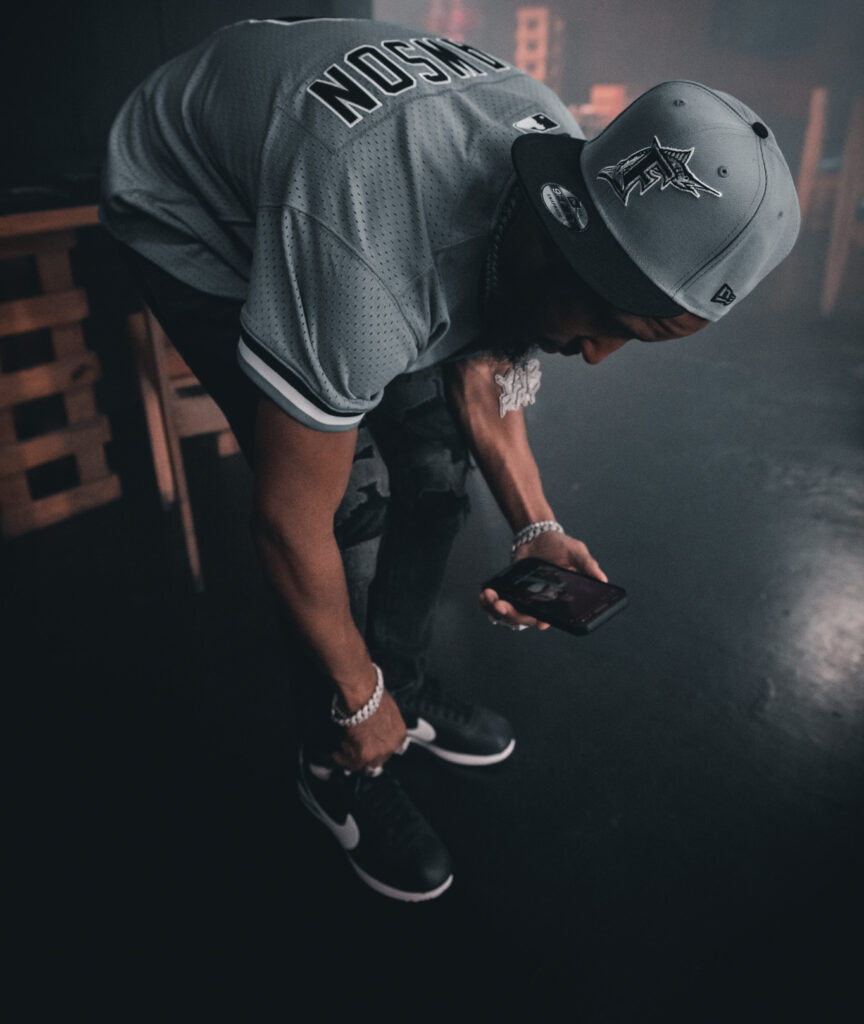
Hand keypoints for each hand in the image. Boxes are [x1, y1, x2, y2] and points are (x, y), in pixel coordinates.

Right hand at [331, 689, 407, 773]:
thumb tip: (376, 726)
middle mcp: (392, 746)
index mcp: (400, 733)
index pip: (392, 750)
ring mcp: (378, 752)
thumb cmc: (371, 694)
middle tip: (357, 753)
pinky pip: (351, 764)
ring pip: (365, 765)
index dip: (380, 750)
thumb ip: (385, 722)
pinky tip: (337, 755)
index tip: (372, 749)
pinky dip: (342, 759)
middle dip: (368, 757)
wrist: (362, 694)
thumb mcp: (387, 709)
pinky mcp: (363, 755)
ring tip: (344, 752)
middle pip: (379, 760)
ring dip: (353, 758)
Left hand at [479, 530, 606, 630]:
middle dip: (510, 615)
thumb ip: (588, 565)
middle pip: (524, 618)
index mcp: (557, 600)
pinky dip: (488, 603)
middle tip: (500, 605)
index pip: (550, 617)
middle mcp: (540, 602)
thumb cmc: (561, 546)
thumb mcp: (577, 552)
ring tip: (488, 597)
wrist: (538, 535)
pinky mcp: (510, 591)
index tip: (538, 621)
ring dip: (495, 609)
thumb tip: (603, 579)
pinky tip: (483, 595)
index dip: (541, 621)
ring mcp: (523, 598)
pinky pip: (498, 604)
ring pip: (509, 614)